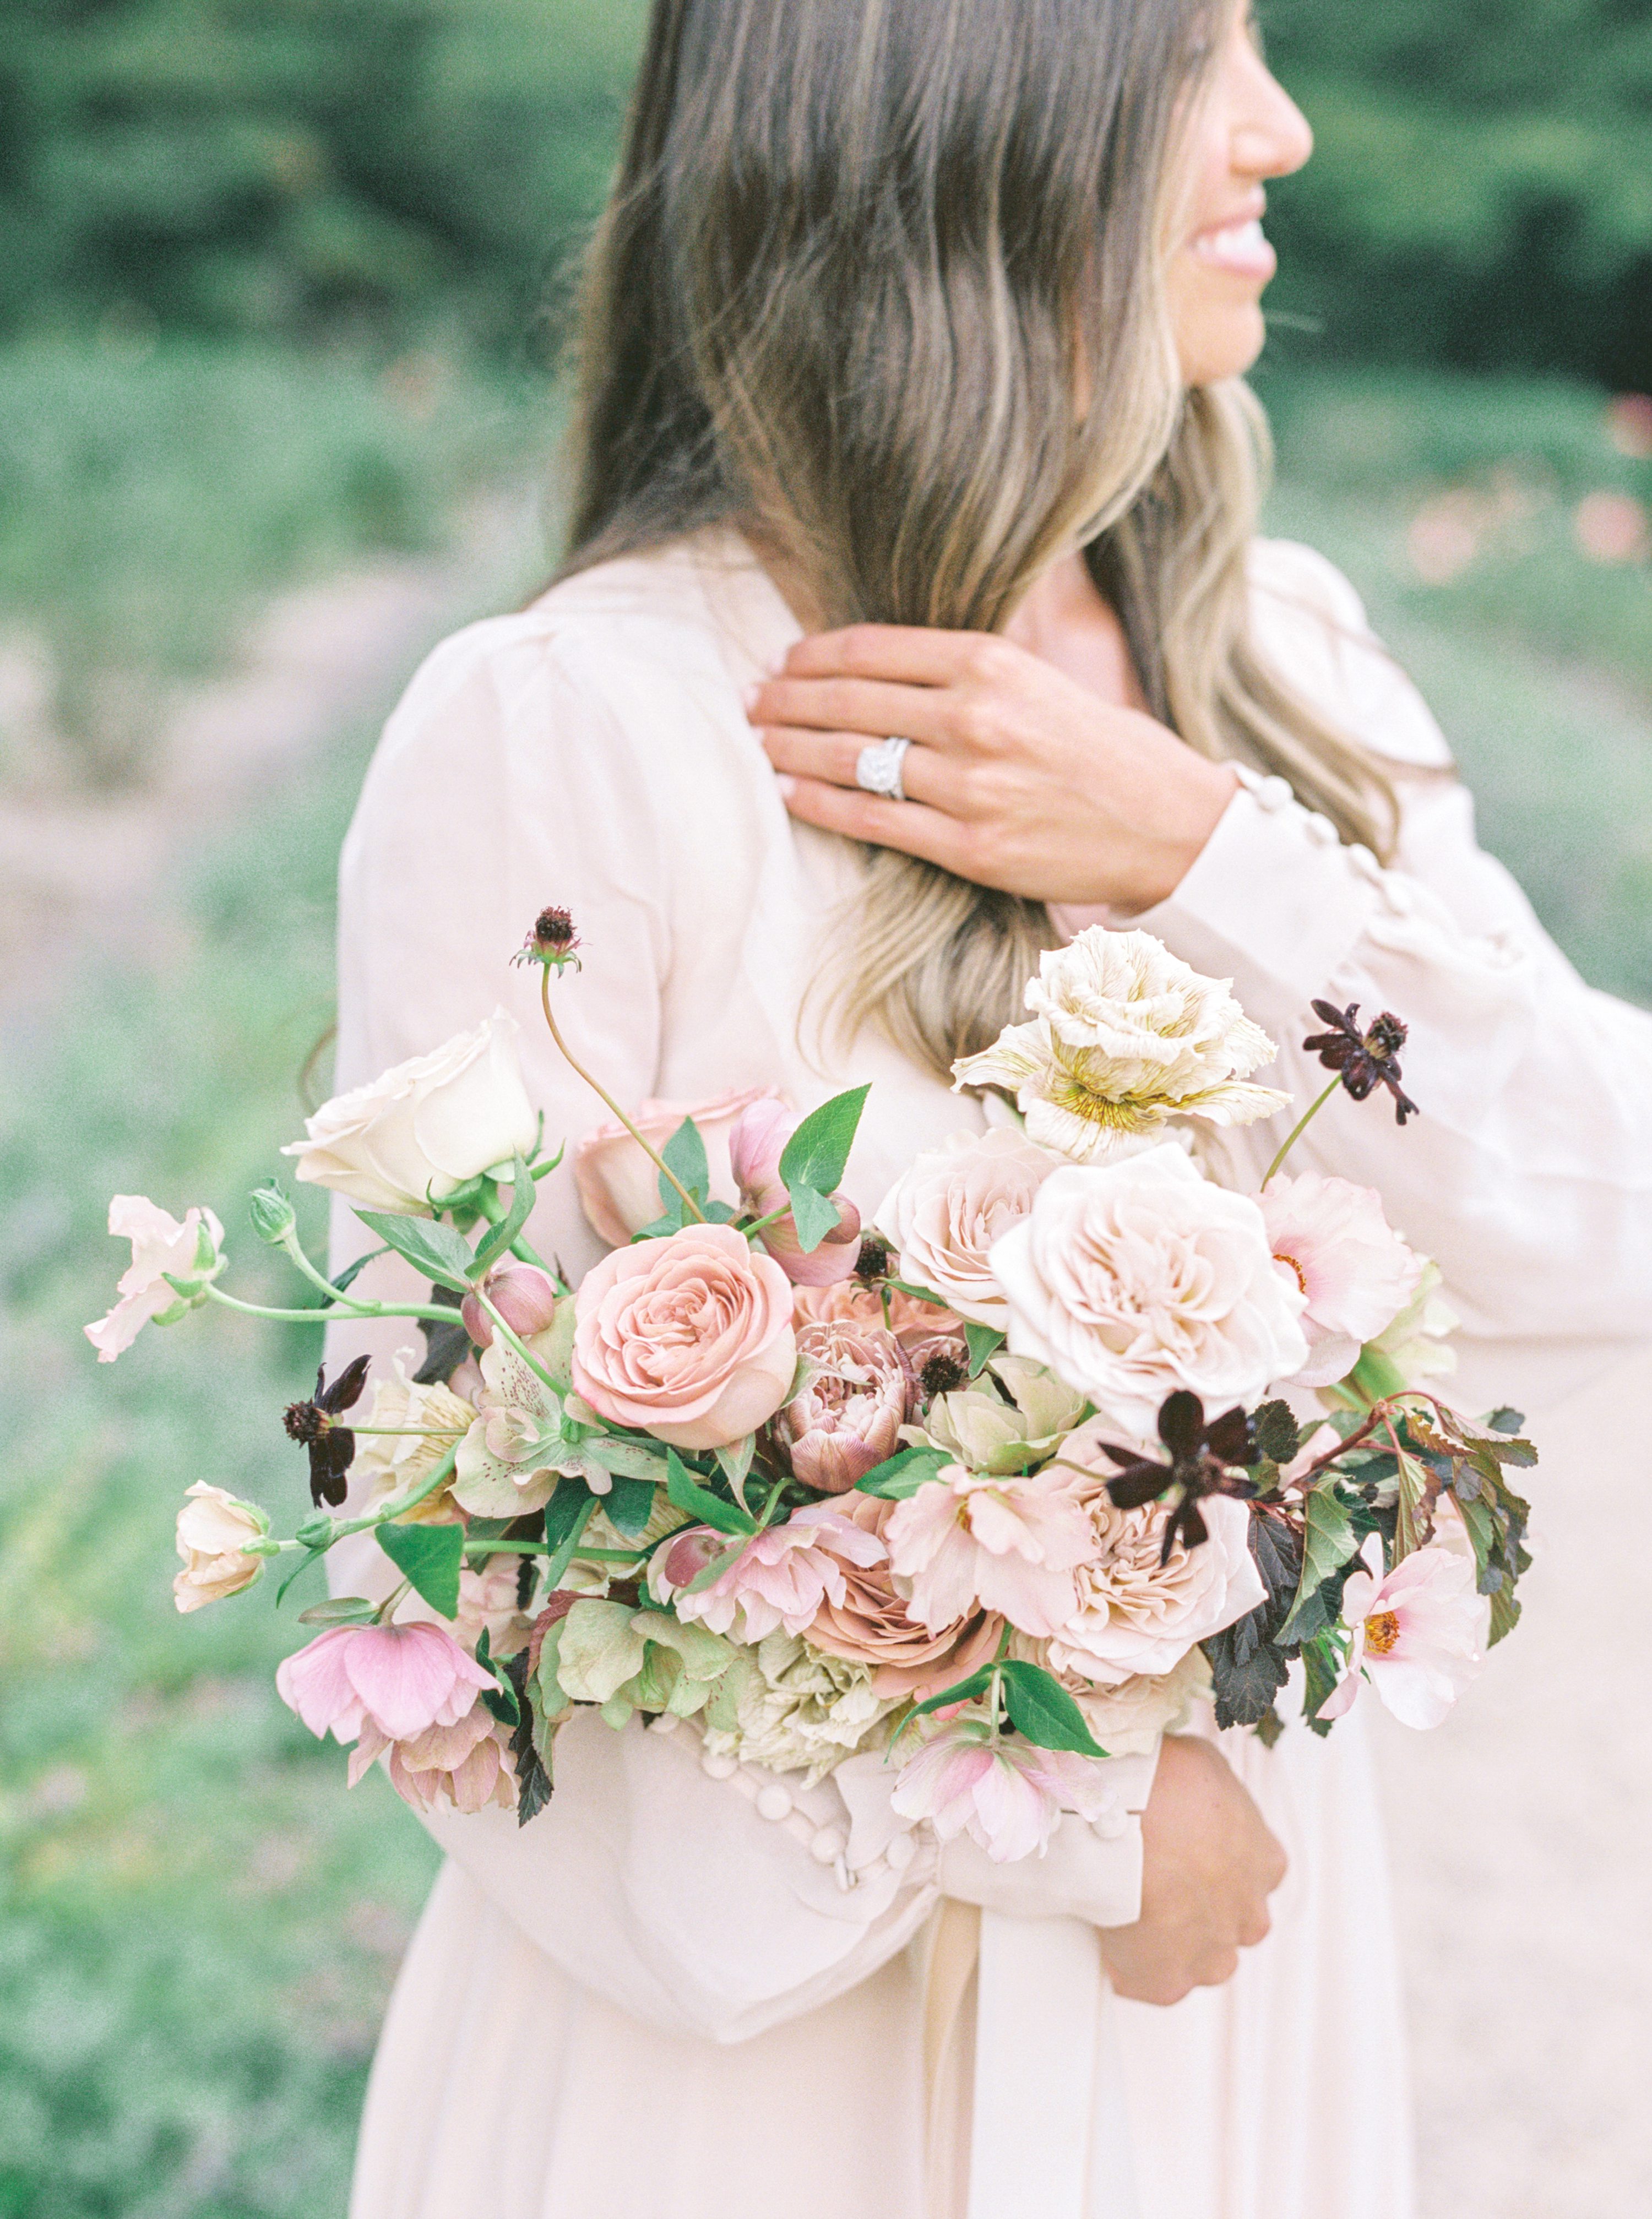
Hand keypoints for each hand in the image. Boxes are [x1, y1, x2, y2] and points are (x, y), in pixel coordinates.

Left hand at [749, 625, 1235, 912]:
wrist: (1172, 827)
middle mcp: (977, 719)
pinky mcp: (971, 848)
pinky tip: (788, 791)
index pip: (874, 650)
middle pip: (851, 700)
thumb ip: (971, 672)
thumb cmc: (1109, 753)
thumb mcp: (1044, 681)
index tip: (782, 660)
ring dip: (791, 747)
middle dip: (788, 699)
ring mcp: (971, 786)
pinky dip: (821, 804)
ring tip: (758, 740)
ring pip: (852, 759)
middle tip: (750, 699)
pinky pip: (874, 820)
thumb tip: (888, 666)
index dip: (814, 655)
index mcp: (994, 665)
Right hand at [1096, 1735, 1285, 2005]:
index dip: (1214, 1867)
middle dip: (1197, 1910)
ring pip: (1195, 1958)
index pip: (1251, 1877)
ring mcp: (1211, 1956)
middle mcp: (1248, 1916)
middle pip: (1228, 1923)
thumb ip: (1213, 1796)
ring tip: (1124, 1908)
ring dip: (1167, 1942)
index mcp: (1265, 1863)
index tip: (1184, 1856)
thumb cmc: (1165, 1784)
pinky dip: (1127, 1965)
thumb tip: (1195, 1790)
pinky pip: (1148, 1982)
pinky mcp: (1167, 1983)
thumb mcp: (1207, 1768)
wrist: (1124, 1819)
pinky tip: (1105, 1930)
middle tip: (1152, 1881)